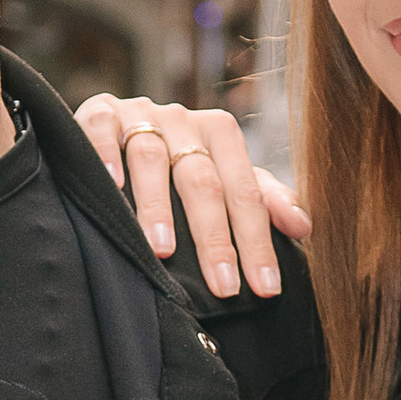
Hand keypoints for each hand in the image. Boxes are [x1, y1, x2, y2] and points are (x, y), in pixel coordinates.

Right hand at [72, 96, 309, 299]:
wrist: (118, 125)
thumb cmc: (178, 162)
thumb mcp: (225, 177)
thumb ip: (263, 198)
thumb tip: (303, 227)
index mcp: (220, 133)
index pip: (245, 191)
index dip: (257, 241)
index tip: (265, 287)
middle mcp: (183, 120)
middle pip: (203, 180)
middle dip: (214, 237)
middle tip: (224, 285)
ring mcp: (139, 114)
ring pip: (152, 157)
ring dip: (157, 206)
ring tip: (163, 251)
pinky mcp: (97, 111)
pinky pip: (102, 129)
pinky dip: (106, 156)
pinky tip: (112, 189)